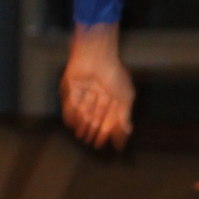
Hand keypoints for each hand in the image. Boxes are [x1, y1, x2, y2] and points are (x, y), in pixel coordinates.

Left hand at [61, 25, 132, 148]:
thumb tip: (127, 132)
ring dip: (83, 124)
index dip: (109, 129)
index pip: (112, 115)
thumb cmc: (114, 73)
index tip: (107, 142)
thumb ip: (124, 115)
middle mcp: (100, 91)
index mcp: (114, 93)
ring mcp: (86, 88)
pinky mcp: (73, 85)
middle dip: (94, 129)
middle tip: (91, 143)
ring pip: (84, 110)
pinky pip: (71, 103)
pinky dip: (71, 114)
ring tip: (81, 137)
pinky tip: (72, 125)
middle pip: (97, 114)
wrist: (95, 55)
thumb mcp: (125, 97)